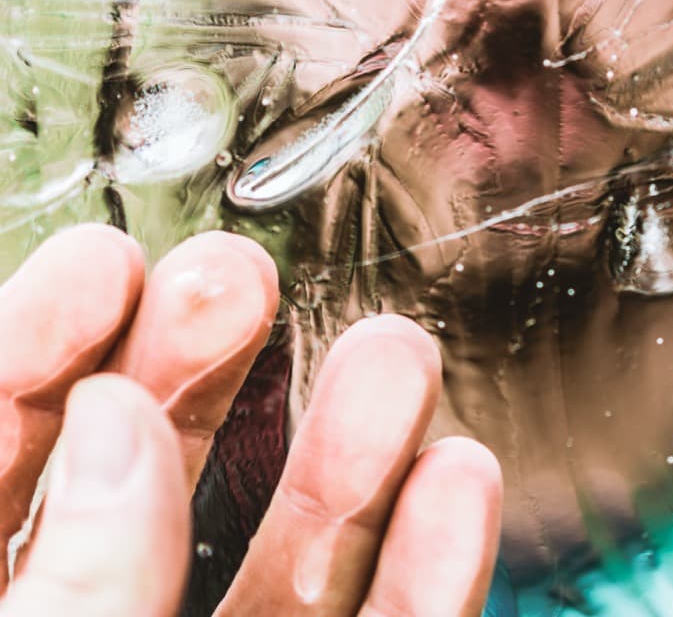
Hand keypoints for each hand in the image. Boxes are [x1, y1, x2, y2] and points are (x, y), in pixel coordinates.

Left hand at [0, 225, 501, 615]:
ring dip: (349, 453)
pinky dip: (428, 577)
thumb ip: (72, 587)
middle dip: (199, 365)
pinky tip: (456, 483)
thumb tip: (115, 420)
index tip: (107, 263)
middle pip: (146, 481)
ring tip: (393, 354)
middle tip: (239, 276)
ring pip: (285, 564)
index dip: (38, 347)